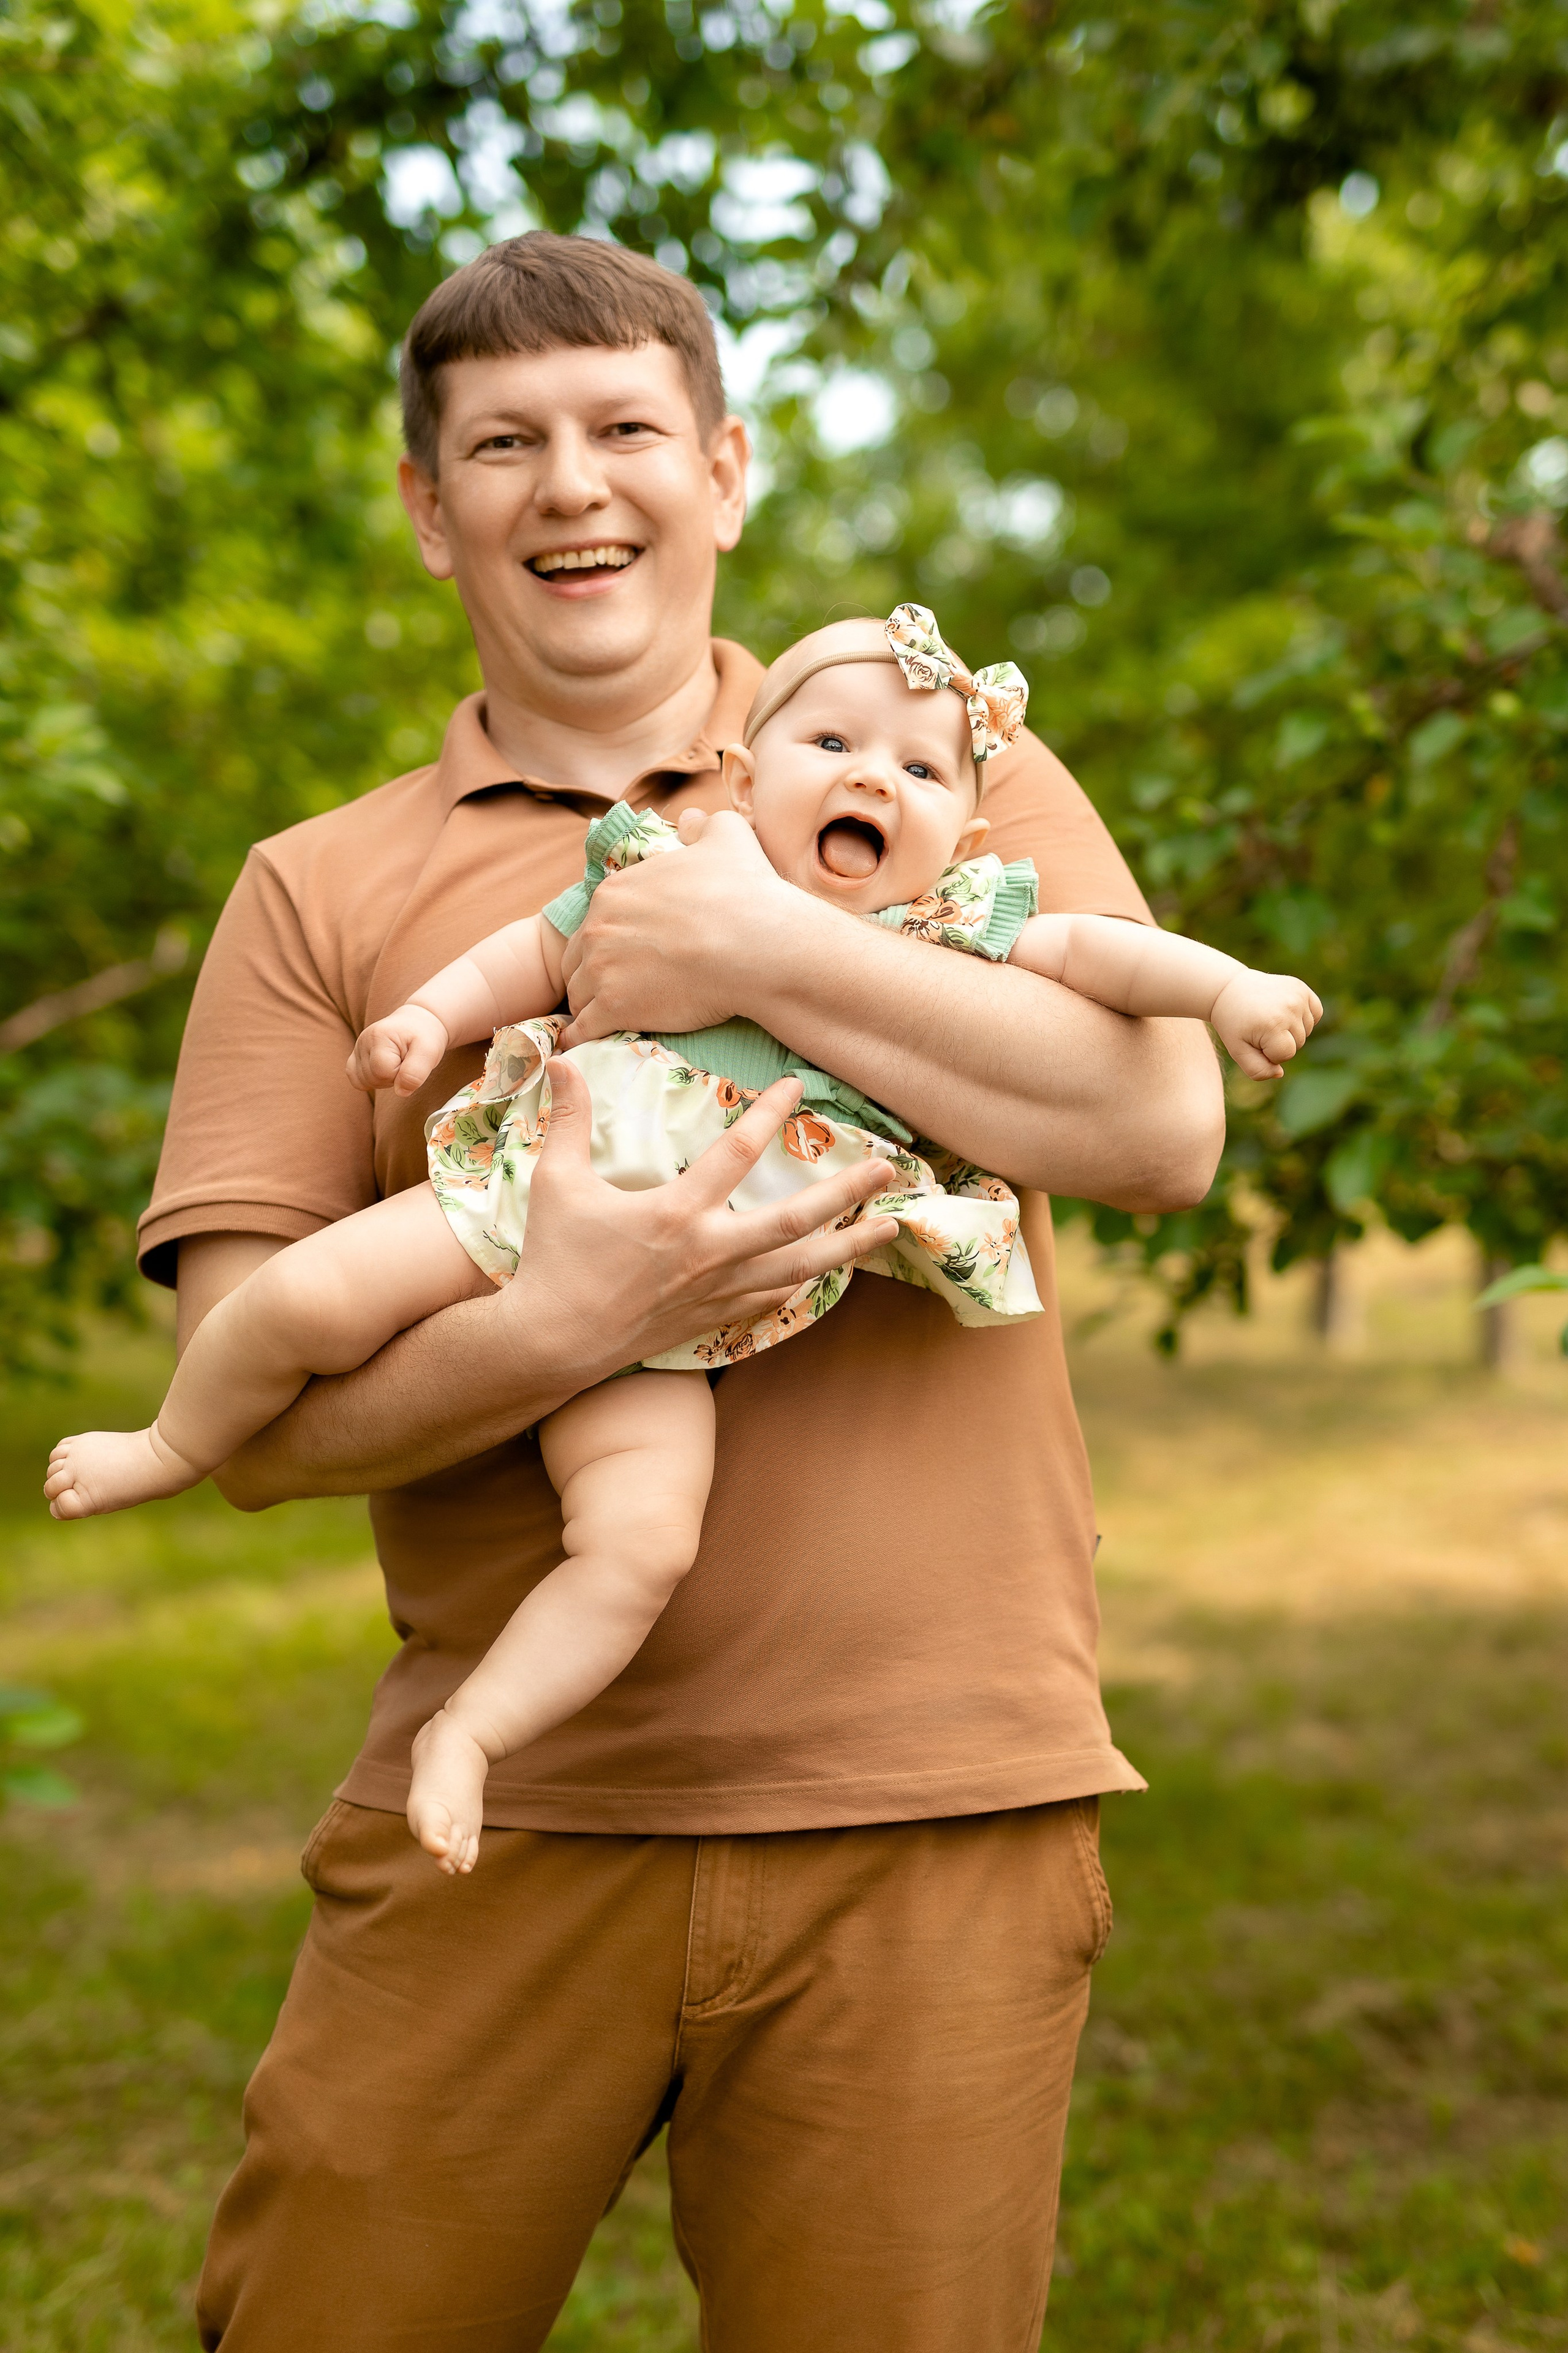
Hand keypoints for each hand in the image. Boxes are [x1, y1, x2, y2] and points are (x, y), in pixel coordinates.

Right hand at [347, 1003, 451, 1096]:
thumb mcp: (429, 1051)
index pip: (384, 1072)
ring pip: (364, 1083)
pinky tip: (384, 1069)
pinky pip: (357, 1081)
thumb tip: (400, 1092)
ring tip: (396, 1063)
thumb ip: (416, 1073)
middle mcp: (362, 1041)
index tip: (410, 1059)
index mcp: (378, 1035)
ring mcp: (357, 1049)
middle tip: (404, 1061)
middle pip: (373, 1079)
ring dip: (384, 1080)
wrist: (418, 1024)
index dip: (401, 1073)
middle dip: (393, 1077)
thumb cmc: (423, 1036)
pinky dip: (373, 1081)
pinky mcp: (355, 1057)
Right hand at [497, 1061, 899, 1375]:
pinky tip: (826, 1271)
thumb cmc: (554, 1260)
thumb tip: (560, 1059)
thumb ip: (568, 1120)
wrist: (553, 1342)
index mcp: (676, 1213)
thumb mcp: (555, 1182)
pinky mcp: (712, 1318)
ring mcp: (716, 1290)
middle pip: (796, 1220)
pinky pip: (772, 1299)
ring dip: (848, 1246)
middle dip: (847, 1193)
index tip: (797, 1087)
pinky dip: (804, 1283)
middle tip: (888, 1171)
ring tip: (889, 1229)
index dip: (769, 1115)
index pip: (736, 1153)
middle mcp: (709, 1253)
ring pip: (799, 1267)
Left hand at [557, 809, 795, 1045]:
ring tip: (606, 1020)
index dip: (609, 940)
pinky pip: (582, 1030)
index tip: (627, 955)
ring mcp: (602, 969)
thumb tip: (691, 820)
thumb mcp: (727, 837)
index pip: (594, 922)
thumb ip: (703, 826)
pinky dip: (582, 1038)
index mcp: (614, 891)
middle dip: (593, 973)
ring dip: (589, 1006)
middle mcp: (598, 927)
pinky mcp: (614, 1008)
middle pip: (579, 958)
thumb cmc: (746, 892)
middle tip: (619, 990)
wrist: (758, 946)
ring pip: (578, 995)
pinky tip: (586, 1047)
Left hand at [1209, 971, 1322, 1079]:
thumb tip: (1280, 1073)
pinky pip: (1316, 1012)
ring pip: (1307, 1029)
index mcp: (1272, 1024)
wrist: (1228, 989)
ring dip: (1292, 1030)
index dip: (1270, 1053)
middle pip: (1298, 1043)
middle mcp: (1289, 1008)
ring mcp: (1297, 995)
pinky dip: (1304, 1017)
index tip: (1255, 1040)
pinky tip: (1285, 1012)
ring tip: (1270, 1018)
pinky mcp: (1301, 987)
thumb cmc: (1233, 1023)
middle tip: (1260, 1027)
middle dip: (1280, 1042)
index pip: (1286, 1054)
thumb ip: (1257, 1070)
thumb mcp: (1237, 1051)